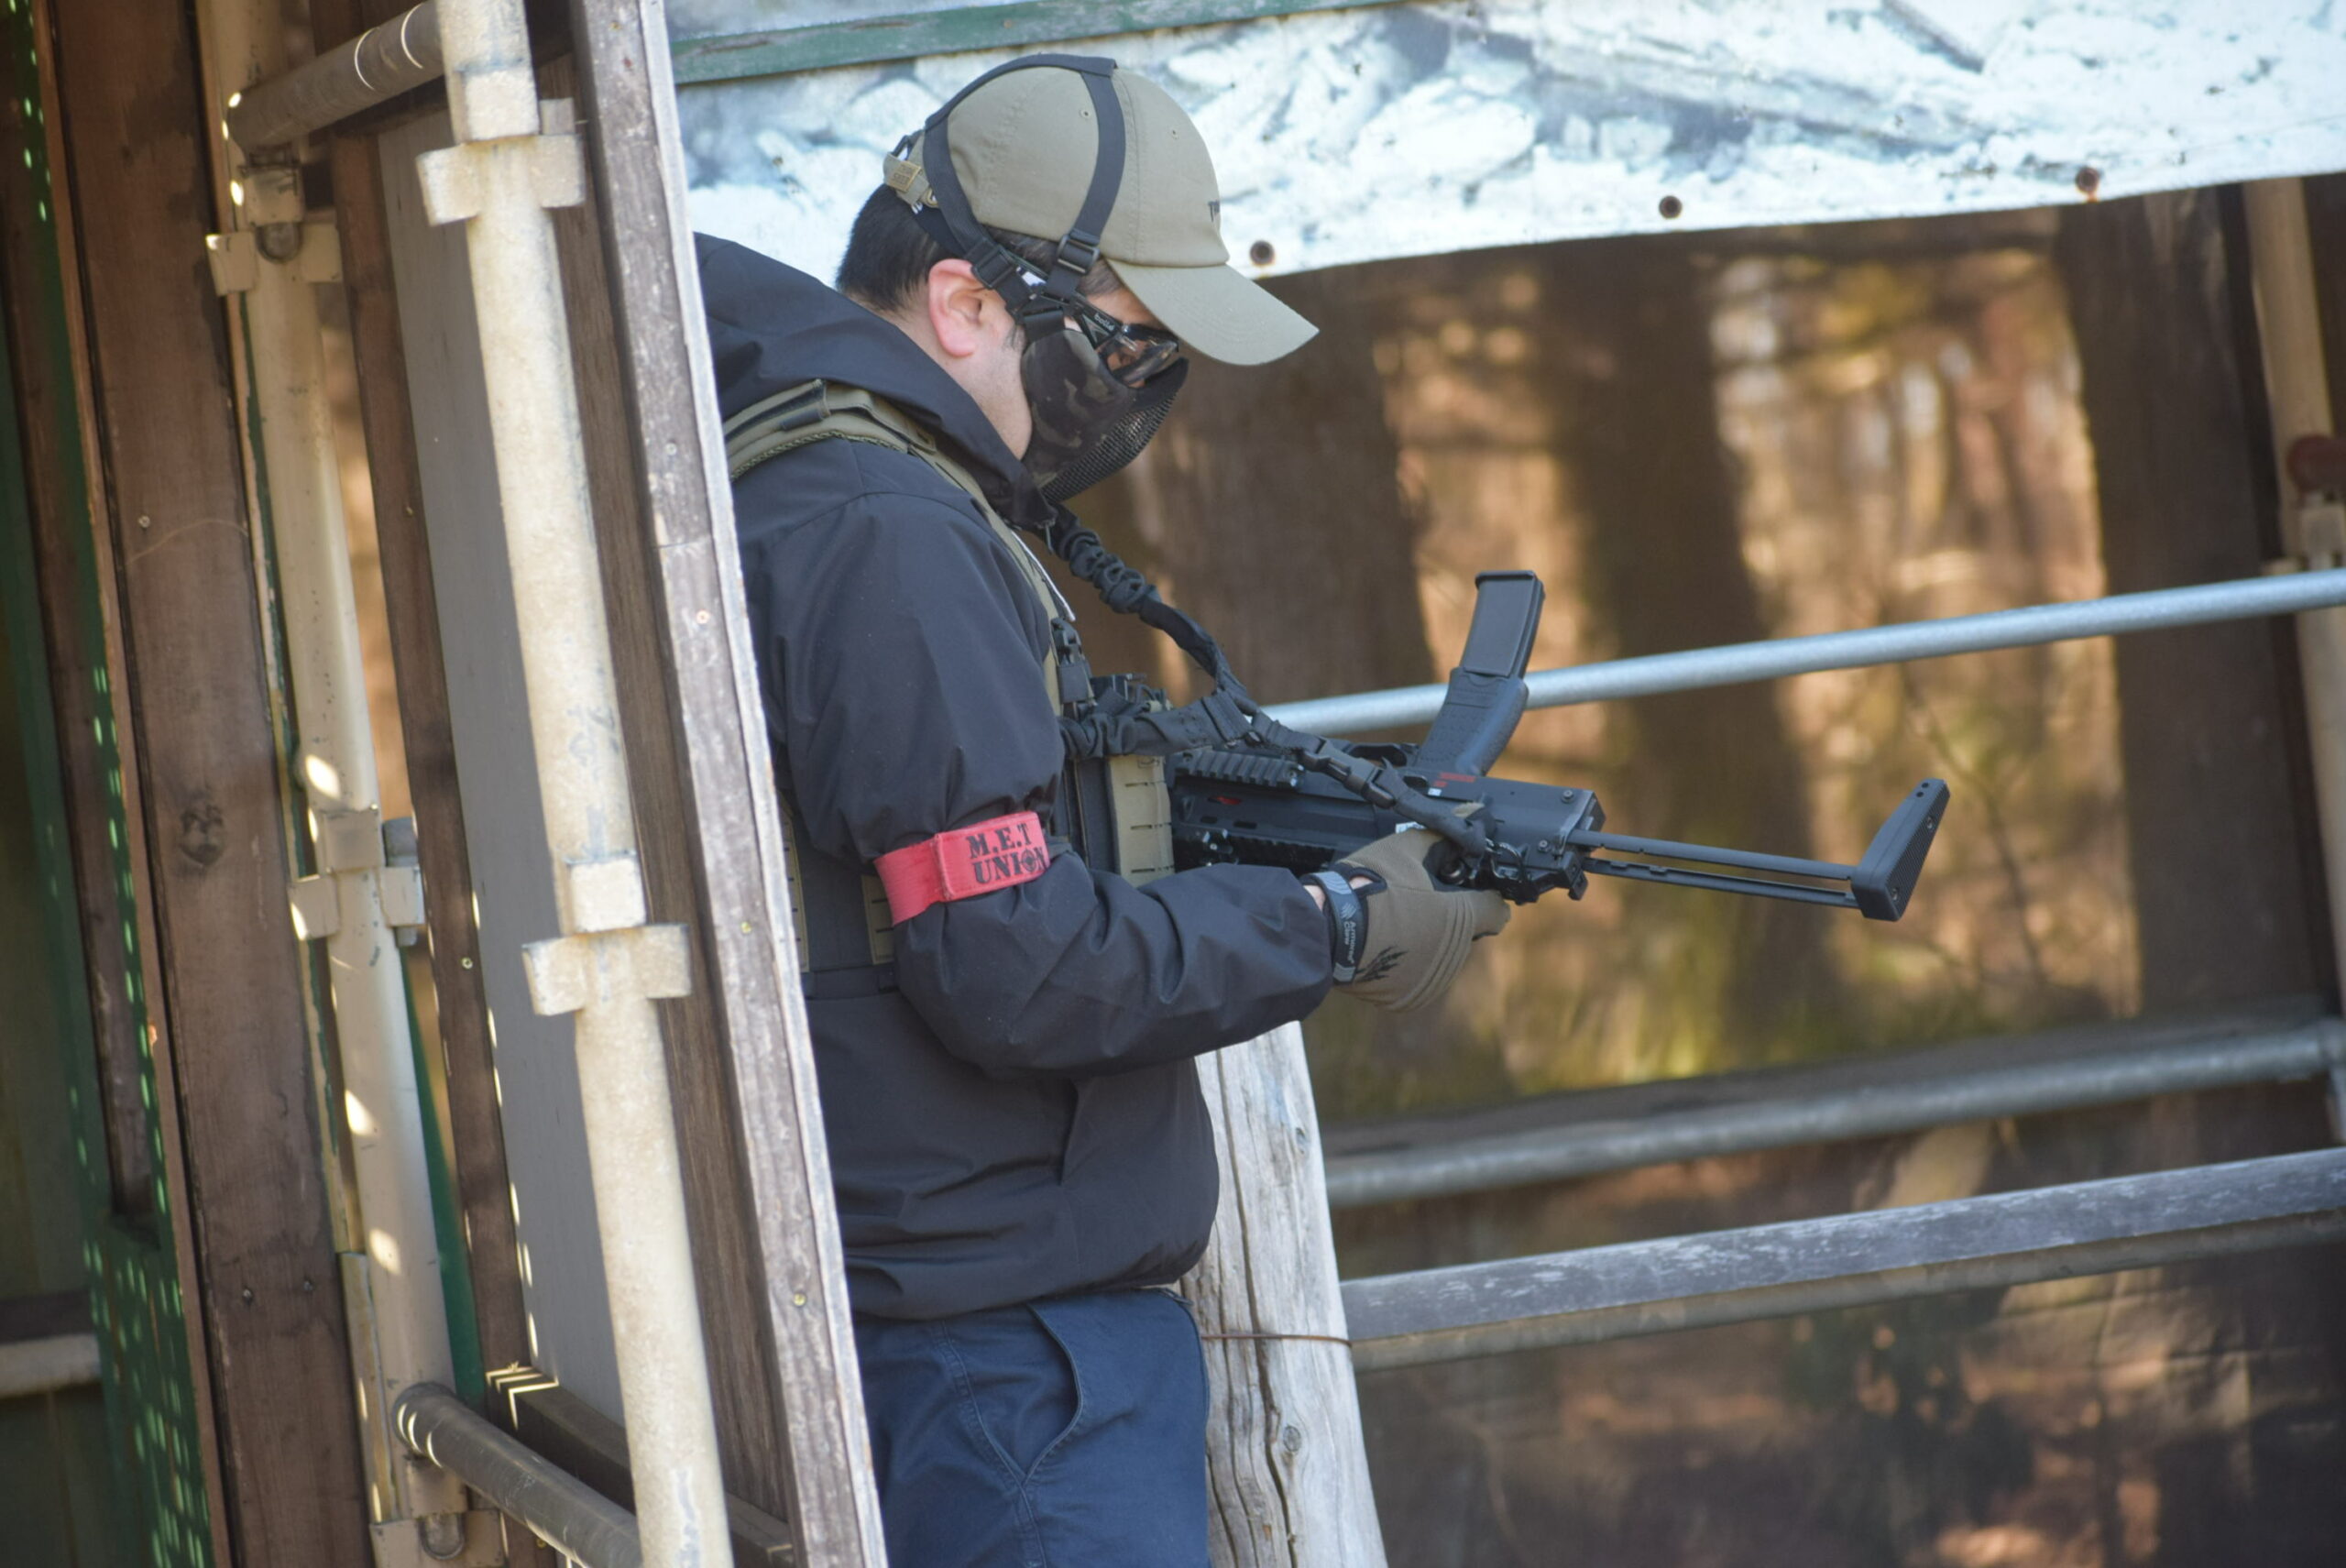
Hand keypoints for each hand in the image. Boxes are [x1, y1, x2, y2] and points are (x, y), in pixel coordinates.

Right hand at [1316, 830, 1508, 1012]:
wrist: (1326, 927)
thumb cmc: (1365, 886)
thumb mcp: (1405, 848)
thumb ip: (1443, 836)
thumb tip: (1470, 819)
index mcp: (1460, 917)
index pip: (1497, 910)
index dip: (1484, 897)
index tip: (1467, 891)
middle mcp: (1453, 953)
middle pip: (1467, 932)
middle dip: (1449, 917)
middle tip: (1416, 901)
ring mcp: (1432, 978)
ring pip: (1443, 955)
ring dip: (1429, 941)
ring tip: (1395, 922)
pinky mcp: (1410, 996)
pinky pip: (1420, 976)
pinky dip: (1408, 962)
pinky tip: (1387, 943)